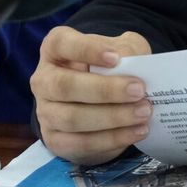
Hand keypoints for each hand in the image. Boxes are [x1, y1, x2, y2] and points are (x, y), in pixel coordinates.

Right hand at [32, 27, 153, 164]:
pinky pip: (81, 143)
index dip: (87, 50)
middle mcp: (43, 79)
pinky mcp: (55, 139)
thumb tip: (128, 62)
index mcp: (55, 49)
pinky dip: (112, 139)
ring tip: (143, 113)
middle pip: (64, 85)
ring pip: (72, 118)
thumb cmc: (112, 67)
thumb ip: (127, 50)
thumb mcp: (123, 49)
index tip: (116, 57)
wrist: (104, 100)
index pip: (61, 43)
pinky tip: (136, 131)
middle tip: (139, 90)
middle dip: (104, 90)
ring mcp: (45, 111)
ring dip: (112, 117)